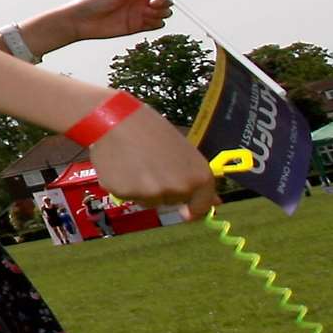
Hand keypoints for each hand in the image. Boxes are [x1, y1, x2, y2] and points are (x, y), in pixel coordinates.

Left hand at [57, 0, 177, 41]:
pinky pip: (156, 25)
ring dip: (161, 12)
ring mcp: (139, 15)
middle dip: (165, 1)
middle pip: (165, 1)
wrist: (80, 21)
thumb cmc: (95, 3)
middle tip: (153, 2)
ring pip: (163, 14)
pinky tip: (147, 20)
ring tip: (148, 11)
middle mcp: (140, 2)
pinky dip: (157, 22)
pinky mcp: (136, 28)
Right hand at [85, 98, 216, 219]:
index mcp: (198, 176)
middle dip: (163, 190)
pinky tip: (119, 166)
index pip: (201, 204)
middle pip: (171, 201)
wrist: (116, 120)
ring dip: (141, 189)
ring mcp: (152, 193)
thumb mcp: (182, 150)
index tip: (185, 212)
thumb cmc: (151, 129)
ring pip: (147, 201)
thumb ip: (194, 177)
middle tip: (150, 166)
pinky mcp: (126, 194)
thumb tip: (216, 202)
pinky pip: (126, 196)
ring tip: (132, 163)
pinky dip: (122, 185)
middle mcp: (178, 188)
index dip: (193, 209)